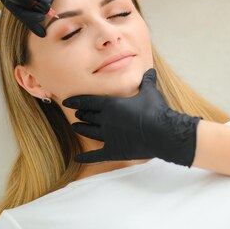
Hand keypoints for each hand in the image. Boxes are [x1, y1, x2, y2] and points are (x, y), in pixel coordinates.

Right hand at [0, 0, 74, 36]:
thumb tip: (44, 7)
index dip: (29, 11)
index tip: (42, 17)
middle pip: (15, 8)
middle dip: (29, 19)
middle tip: (43, 29)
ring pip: (18, 10)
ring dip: (30, 20)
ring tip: (42, 31)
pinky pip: (21, 9)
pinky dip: (30, 18)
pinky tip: (40, 30)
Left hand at [63, 69, 200, 166]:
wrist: (162, 132)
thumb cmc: (155, 110)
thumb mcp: (150, 92)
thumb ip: (146, 81)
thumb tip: (150, 70)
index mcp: (112, 105)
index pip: (89, 101)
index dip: (77, 100)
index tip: (66, 101)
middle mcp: (106, 120)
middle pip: (89, 116)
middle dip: (82, 114)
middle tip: (77, 114)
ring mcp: (109, 137)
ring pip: (90, 132)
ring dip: (82, 129)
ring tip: (76, 127)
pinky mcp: (114, 151)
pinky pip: (97, 156)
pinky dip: (86, 157)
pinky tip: (77, 158)